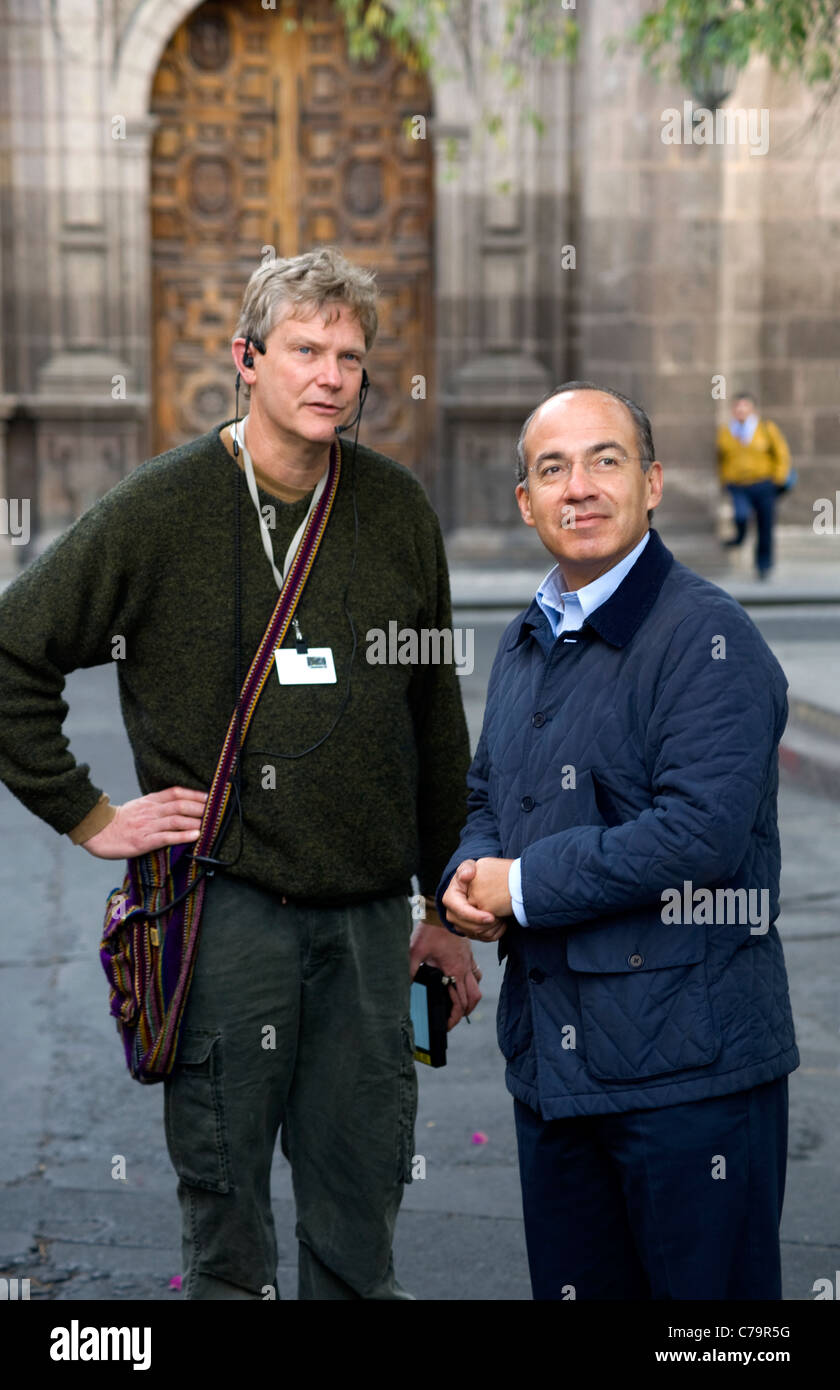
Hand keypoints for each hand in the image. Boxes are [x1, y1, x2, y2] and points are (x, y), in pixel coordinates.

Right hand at [81, 787, 208, 858]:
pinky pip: (166, 837)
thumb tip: (180, 805)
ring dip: (196, 821)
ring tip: (211, 824)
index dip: (195, 794)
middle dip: (201, 808)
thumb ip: (158, 804)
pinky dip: (182, 836)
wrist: (96, 831)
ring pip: (176, 820)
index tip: (211, 797)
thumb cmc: (120, 821)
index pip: (176, 793)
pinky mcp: (142, 841)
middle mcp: (150, 811)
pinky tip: (195, 836)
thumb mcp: (139, 806)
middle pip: (180, 805)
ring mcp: (146, 826)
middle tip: (218, 812)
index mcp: (150, 800)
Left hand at [409, 920, 481, 1029]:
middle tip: (451, 1021)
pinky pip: (476, 974)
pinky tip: (461, 985)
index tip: (446, 1025)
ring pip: (476, 988)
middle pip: (472, 999)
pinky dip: (472, 984)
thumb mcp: (415, 951)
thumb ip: (410, 969)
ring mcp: (469, 962)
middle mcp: (465, 968)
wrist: (441, 913)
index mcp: (454, 970)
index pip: (459, 1002)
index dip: (454, 1018)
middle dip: (463, 1014)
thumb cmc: (430, 931)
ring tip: (459, 1007)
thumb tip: (406, 986)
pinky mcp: (468, 956)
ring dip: (470, 1000)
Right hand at [442, 859, 508, 942]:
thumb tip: (466, 876)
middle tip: (501, 917)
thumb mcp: (468, 867)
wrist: (476, 886)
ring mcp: (460, 925)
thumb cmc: (471, 875)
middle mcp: (452, 914)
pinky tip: (502, 923)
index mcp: (450, 899)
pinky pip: (483, 939)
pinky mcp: (469, 932)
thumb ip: (466, 868)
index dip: (476, 917)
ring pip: (477, 935)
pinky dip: (494, 933)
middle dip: (486, 925)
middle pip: (469, 927)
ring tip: (502, 918)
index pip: (461, 912)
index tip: (492, 916)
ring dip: (492, 929)